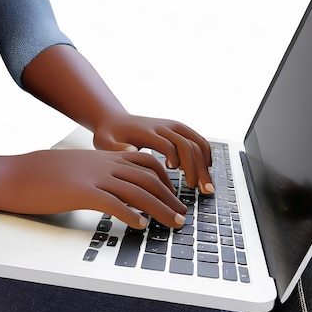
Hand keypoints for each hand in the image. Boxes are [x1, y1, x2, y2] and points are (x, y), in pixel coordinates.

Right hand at [0, 149, 187, 228]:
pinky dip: (131, 214)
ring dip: (160, 209)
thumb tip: (112, 191)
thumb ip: (97, 175)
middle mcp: (104, 164)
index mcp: (104, 158)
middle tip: (181, 216)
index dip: (166, 181)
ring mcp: (93, 176)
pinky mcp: (81, 192)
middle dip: (170, 198)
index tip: (173, 197)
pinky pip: (113, 202)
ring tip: (173, 224)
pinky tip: (140, 226)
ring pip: (137, 191)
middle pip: (149, 178)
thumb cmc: (42, 175)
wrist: (14, 174)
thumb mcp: (76, 169)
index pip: (147, 163)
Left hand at [92, 113, 213, 193]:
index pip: (167, 144)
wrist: (115, 120)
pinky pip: (198, 139)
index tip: (175, 172)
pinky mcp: (178, 128)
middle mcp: (163, 126)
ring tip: (207, 187)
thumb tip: (131, 153)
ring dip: (204, 165)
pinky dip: (206, 155)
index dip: (174, 158)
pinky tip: (206, 171)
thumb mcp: (105, 142)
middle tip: (201, 190)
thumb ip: (116, 149)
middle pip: (187, 144)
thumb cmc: (109, 135)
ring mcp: (173, 126)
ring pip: (197, 142)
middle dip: (196, 168)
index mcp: (147, 131)